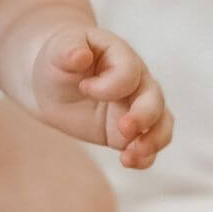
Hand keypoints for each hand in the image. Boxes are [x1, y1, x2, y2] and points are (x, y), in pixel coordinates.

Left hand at [31, 25, 172, 168]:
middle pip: (154, 98)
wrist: (51, 83)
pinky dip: (144, 157)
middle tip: (123, 129)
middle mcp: (136, 81)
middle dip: (143, 116)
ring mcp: (136, 107)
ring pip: (161, 124)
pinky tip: (128, 162)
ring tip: (130, 155)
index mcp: (121, 56)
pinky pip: (147, 146)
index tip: (83, 88)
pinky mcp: (129, 131)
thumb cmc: (58, 60)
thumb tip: (79, 55)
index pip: (129, 73)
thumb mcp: (57, 50)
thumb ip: (68, 49)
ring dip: (152, 141)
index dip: (109, 85)